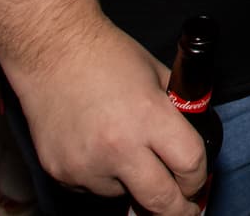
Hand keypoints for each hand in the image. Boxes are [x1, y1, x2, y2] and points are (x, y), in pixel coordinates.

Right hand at [7, 16, 207, 213]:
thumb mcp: (156, 74)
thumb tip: (193, 138)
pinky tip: (95, 143)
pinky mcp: (61, 173)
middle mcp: (118, 147)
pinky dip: (100, 175)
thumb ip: (177, 108)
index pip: (190, 165)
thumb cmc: (105, 55)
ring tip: (119, 142)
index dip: (199, 177)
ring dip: (130, 181)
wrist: (50, 50)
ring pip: (123, 194)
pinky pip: (92, 187)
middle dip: (178, 209)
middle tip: (185, 208)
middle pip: (161, 202)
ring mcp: (87, 165)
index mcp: (148, 117)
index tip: (197, 182)